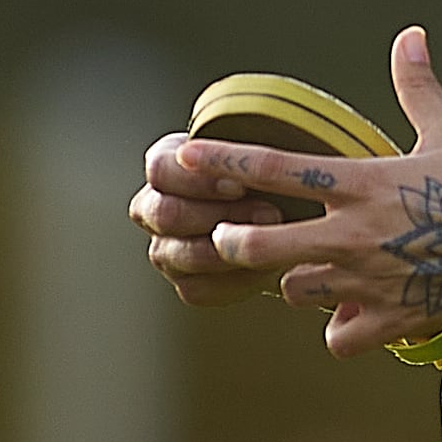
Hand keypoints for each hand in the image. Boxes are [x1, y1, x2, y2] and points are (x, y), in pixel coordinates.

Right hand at [131, 141, 287, 307]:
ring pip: (182, 255)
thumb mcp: (259, 153)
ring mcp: (165, 249)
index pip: (160, 170)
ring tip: (273, 238)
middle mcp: (154, 208)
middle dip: (221, 215)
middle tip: (269, 213)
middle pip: (167, 214)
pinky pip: (200, 289)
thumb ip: (246, 153)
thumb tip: (254, 160)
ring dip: (231, 249)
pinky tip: (265, 266)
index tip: (239, 185)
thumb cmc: (268, 172)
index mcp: (164, 166)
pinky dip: (236, 280)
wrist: (288, 211)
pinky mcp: (186, 284)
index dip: (198, 180)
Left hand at [141, 27, 441, 357]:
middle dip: (236, 242)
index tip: (182, 158)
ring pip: (294, 291)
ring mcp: (366, 279)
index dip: (220, 163)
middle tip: (236, 237)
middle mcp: (350, 233)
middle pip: (258, 245)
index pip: (271, 169)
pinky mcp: (389, 318)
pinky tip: (355, 317)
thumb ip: (417, 85)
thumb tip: (409, 34)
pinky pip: (339, 336)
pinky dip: (342, 329)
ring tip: (310, 272)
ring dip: (296, 282)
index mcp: (359, 182)